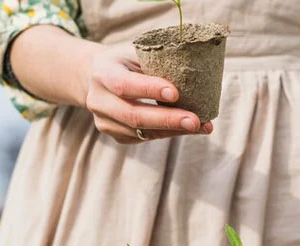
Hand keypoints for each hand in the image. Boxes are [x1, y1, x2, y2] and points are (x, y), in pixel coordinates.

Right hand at [84, 46, 212, 143]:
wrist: (99, 77)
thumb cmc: (126, 61)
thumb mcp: (135, 52)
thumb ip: (157, 62)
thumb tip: (195, 75)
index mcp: (102, 72)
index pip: (124, 84)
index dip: (149, 89)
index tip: (175, 93)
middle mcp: (98, 100)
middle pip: (133, 115)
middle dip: (167, 119)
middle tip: (195, 121)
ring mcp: (104, 121)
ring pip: (141, 131)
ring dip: (174, 130)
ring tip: (201, 126)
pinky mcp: (116, 135)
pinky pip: (145, 137)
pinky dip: (169, 133)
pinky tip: (187, 128)